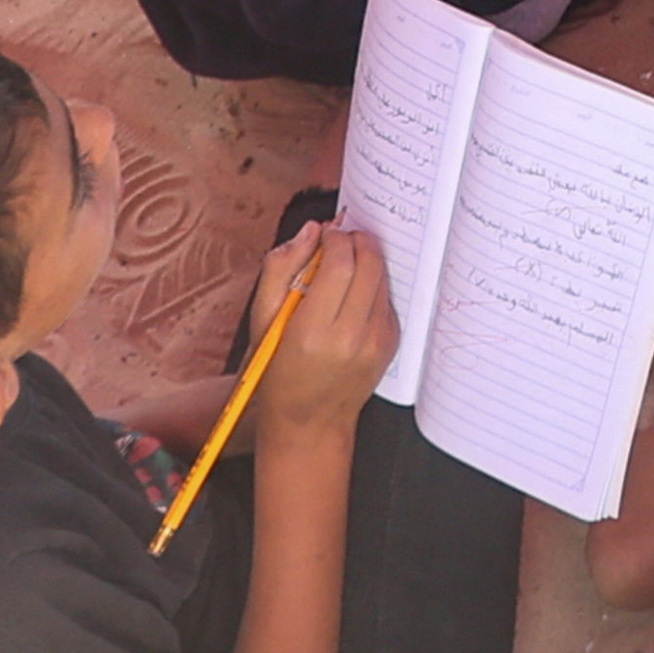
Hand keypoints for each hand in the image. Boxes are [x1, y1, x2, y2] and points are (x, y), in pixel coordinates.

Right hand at [246, 224, 398, 445]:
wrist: (307, 421)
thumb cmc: (276, 372)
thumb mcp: (262, 321)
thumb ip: (281, 269)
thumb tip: (310, 231)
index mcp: (314, 331)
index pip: (340, 264)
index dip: (336, 239)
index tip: (327, 233)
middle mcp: (352, 336)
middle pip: (369, 265)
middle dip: (357, 242)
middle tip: (341, 239)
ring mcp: (377, 341)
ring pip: (382, 279)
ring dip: (367, 261)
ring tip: (344, 264)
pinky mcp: (391, 343)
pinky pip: (387, 299)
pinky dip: (373, 285)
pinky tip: (352, 294)